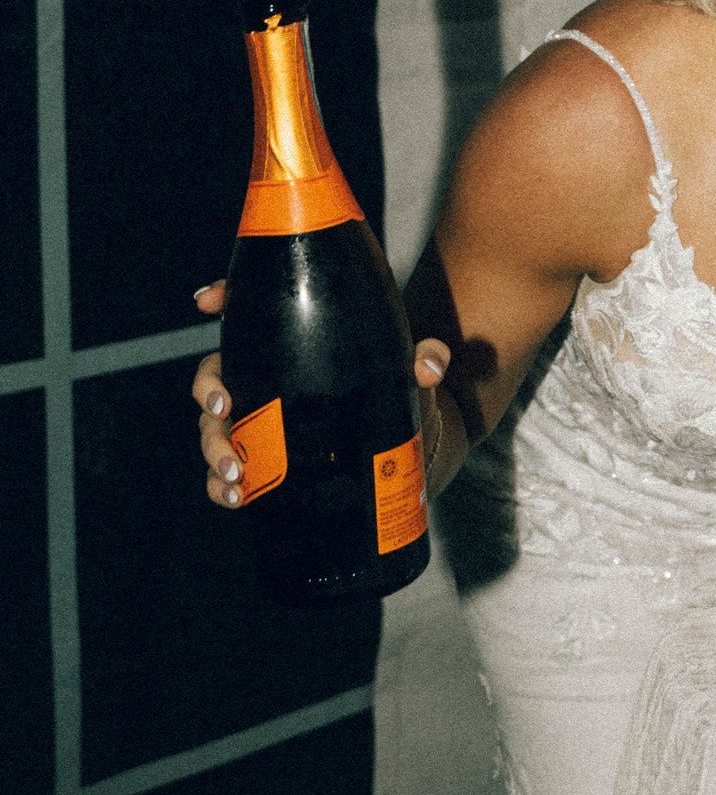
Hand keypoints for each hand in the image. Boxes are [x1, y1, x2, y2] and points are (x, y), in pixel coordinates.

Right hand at [192, 279, 452, 509]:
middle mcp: (263, 383)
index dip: (220, 299)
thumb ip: (427, 357)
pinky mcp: (265, 464)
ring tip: (235, 472)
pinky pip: (225, 475)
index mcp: (288, 348)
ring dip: (213, 449)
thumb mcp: (411, 372)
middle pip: (214, 378)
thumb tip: (428, 366)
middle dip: (208, 392)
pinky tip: (235, 496)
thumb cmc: (400, 394)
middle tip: (225, 408)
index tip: (207, 301)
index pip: (247, 317)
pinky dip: (218, 487)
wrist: (408, 447)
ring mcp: (258, 424)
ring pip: (214, 429)